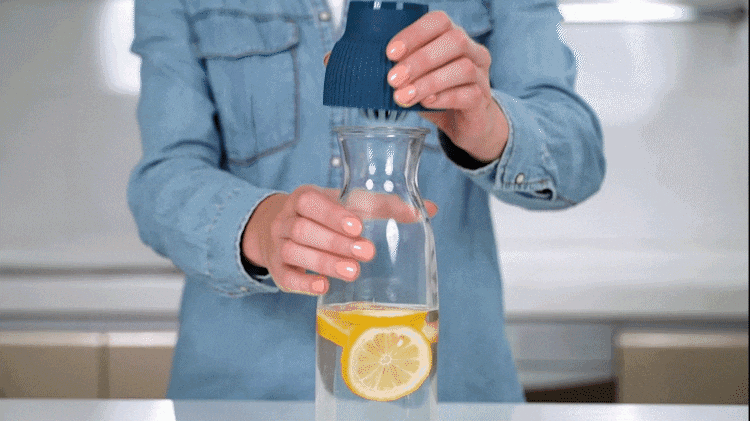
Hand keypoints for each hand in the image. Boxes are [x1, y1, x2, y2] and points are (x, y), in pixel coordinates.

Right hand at [242, 185, 437, 295]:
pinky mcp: (277, 269)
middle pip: (304, 230)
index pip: (311, 202)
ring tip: (353, 272)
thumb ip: (384, 206)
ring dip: (325, 262)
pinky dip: (303, 283)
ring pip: (294, 252)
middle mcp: (286, 220)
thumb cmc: (324, 216)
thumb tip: (429, 209)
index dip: (332, 214)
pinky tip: (323, 287)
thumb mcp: (347, 205)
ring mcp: (278, 245)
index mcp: (304, 198)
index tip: (358, 226)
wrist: (278, 230)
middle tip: (367, 252)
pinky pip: (285, 277)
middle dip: (336, 242)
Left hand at [385, 11, 508, 163]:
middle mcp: (473, 51)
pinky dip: (443, 98)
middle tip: (393, 79)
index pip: (439, 21)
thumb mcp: (417, 79)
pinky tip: (426, 103)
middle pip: (454, 40)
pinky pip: (467, 94)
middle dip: (419, 59)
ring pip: (462, 68)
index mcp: (454, 37)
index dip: (414, 34)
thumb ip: (401, 69)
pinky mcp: (482, 100)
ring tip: (403, 97)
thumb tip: (370, 67)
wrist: (465, 126)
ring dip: (428, 82)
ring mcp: (481, 75)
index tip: (390, 53)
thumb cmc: (437, 96)